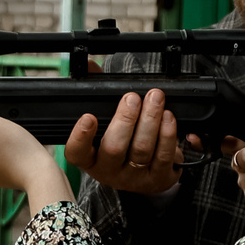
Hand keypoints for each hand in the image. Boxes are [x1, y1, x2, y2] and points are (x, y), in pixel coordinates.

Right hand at [65, 89, 188, 194]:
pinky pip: (164, 156)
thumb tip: (89, 64)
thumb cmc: (123, 141)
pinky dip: (168, 134)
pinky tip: (168, 117)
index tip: (88, 117)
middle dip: (125, 119)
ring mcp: (134, 178)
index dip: (80, 136)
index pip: (77, 152)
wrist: (146, 172)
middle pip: (114, 148)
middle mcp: (109, 171)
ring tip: (155, 99)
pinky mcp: (158, 180)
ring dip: (150, 120)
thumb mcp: (106, 121)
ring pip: (142, 149)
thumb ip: (97, 92)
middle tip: (132, 97)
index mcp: (90, 158)